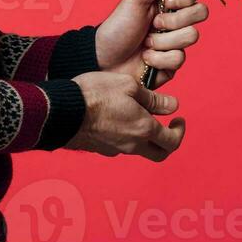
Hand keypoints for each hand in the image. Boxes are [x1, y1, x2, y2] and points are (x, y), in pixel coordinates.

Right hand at [66, 71, 185, 158]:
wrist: (61, 111)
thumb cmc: (96, 94)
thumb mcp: (129, 87)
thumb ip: (154, 99)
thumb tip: (172, 107)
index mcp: (143, 129)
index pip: (172, 141)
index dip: (180, 131)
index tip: (178, 119)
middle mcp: (132, 145)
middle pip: (160, 154)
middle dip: (169, 141)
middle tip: (168, 126)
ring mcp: (115, 149)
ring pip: (139, 149)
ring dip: (146, 136)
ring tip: (139, 115)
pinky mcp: (100, 149)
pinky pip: (120, 146)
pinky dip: (127, 135)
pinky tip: (119, 118)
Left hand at [94, 0, 208, 88]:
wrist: (103, 59)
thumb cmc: (117, 27)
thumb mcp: (136, 0)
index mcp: (170, 3)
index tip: (168, 1)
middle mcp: (177, 22)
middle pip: (201, 13)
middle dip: (174, 20)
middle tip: (153, 24)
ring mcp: (177, 43)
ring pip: (191, 36)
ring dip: (162, 41)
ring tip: (145, 44)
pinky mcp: (173, 64)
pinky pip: (179, 59)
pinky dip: (158, 59)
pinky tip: (145, 59)